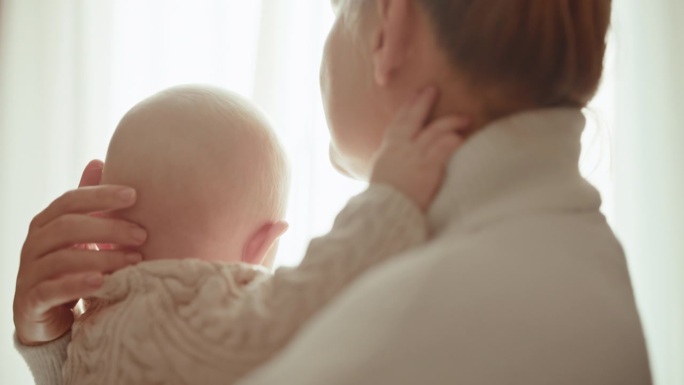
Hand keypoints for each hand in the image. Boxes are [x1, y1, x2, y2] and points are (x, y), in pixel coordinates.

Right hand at [13, 160, 146, 345]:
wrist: (44, 316)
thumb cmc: (69, 268)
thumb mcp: (80, 234)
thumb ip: (88, 203)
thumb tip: (98, 161)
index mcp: (46, 223)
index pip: (70, 200)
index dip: (100, 195)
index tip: (134, 195)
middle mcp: (33, 244)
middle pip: (68, 226)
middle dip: (108, 228)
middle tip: (143, 235)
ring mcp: (29, 273)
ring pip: (62, 258)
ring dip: (102, 258)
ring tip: (134, 260)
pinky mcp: (31, 302)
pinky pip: (52, 290)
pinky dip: (78, 285)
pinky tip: (103, 283)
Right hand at [370, 87, 469, 210]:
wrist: (384, 213)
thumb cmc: (383, 200)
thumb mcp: (382, 176)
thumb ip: (391, 165)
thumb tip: (395, 164)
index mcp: (388, 150)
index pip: (398, 122)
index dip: (408, 106)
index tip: (415, 94)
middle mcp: (400, 148)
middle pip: (413, 118)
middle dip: (423, 102)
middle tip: (433, 89)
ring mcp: (414, 156)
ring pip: (434, 130)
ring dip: (451, 122)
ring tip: (465, 119)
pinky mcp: (427, 168)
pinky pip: (443, 148)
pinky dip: (453, 140)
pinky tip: (462, 137)